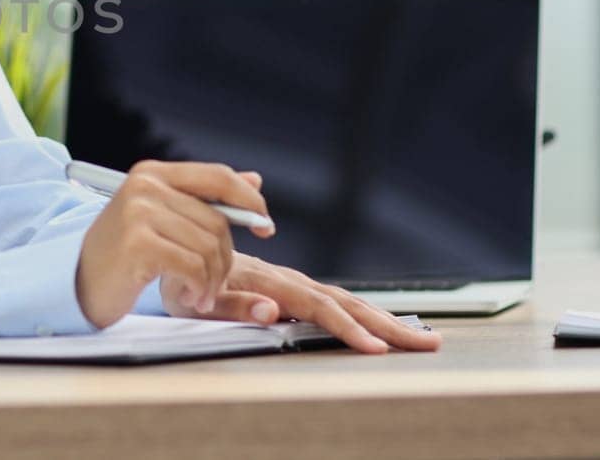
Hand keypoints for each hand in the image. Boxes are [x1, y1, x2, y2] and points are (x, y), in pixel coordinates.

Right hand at [75, 160, 273, 328]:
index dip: (250, 201)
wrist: (78, 283)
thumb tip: (255, 179)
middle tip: (213, 283)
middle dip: (225, 259)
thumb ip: (205, 199)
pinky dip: (199, 287)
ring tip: (199, 293)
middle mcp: (145, 186)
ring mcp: (139, 213)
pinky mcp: (138, 243)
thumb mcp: (163, 219)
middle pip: (218, 220)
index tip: (266, 228)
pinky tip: (189, 297)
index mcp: (153, 173)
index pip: (218, 176)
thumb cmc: (123, 255)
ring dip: (212, 279)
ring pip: (209, 246)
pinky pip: (193, 266)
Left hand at [161, 252, 444, 353]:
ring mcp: (289, 284)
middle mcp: (285, 280)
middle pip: (345, 302)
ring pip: (343, 301)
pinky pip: (329, 301)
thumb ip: (234, 305)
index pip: (319, 307)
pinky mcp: (287, 289)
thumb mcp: (197, 297)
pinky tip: (377, 324)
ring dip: (381, 318)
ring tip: (419, 335)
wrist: (171, 250)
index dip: (349, 328)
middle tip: (428, 340)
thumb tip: (273, 313)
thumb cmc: (181, 280)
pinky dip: (358, 313)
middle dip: (387, 323)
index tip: (379, 348)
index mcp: (269, 282)